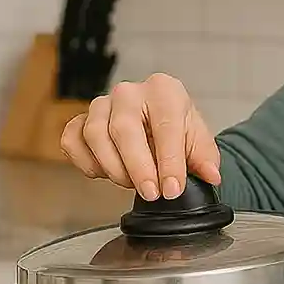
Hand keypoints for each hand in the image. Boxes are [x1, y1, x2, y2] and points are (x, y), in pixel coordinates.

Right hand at [60, 72, 221, 201]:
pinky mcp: (81, 120)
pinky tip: (102, 173)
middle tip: (151, 194)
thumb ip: (204, 158)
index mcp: (164, 90)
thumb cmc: (177, 128)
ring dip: (113, 167)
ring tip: (131, 183)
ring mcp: (101, 104)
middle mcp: (129, 92)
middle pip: (124, 129)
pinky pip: (72, 140)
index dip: (169, 161)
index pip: (165, 125)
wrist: (159, 124)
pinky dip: (84, 161)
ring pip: (95, 134)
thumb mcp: (198, 141)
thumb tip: (211, 175)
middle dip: (138, 167)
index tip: (172, 189)